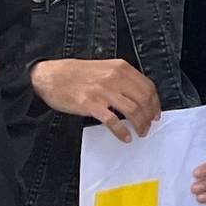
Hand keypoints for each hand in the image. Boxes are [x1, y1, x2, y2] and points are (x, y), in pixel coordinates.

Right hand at [32, 59, 164, 139]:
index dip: (155, 102)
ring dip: (140, 124)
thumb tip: (138, 96)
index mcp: (121, 67)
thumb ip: (121, 79)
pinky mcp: (91, 104)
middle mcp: (115, 78)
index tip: (156, 112)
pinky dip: (122, 131)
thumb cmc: (75, 73)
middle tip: (149, 125)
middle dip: (149, 116)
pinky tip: (125, 137)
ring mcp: (103, 91)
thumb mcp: (104, 68)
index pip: (148, 86)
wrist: (49, 76)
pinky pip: (113, 121)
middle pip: (143, 100)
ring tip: (141, 132)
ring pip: (133, 111)